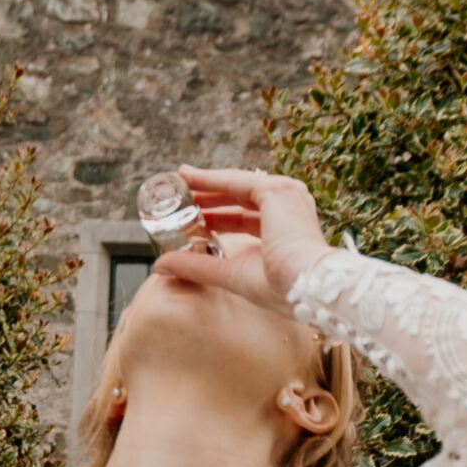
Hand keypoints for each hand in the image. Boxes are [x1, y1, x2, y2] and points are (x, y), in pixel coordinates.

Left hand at [156, 167, 330, 315]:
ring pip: (237, 185)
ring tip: (181, 184)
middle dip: (209, 198)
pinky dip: (211, 179)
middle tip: (181, 198)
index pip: (245, 217)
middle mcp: (288, 207)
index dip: (217, 216)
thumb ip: (196, 266)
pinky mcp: (277, 190)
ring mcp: (286, 195)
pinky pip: (236, 180)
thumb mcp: (229, 273)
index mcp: (284, 230)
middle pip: (240, 198)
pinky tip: (190, 178)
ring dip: (207, 184)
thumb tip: (161, 266)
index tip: (194, 215)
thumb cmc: (280, 288)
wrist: (305, 286)